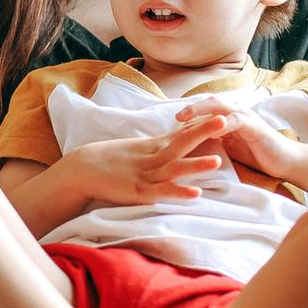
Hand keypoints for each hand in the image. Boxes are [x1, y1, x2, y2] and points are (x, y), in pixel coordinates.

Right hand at [72, 115, 227, 205]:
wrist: (81, 169)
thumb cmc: (108, 160)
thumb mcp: (137, 150)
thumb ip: (157, 147)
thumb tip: (175, 142)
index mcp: (153, 146)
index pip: (181, 132)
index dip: (201, 124)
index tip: (222, 114)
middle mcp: (153, 158)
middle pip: (182, 142)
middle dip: (203, 131)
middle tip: (225, 119)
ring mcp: (146, 174)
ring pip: (176, 168)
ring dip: (196, 165)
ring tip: (218, 161)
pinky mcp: (139, 191)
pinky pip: (162, 192)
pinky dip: (178, 192)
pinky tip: (196, 193)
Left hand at [175, 98, 297, 180]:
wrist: (285, 161)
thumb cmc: (256, 154)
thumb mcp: (230, 146)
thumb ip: (214, 139)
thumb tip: (189, 143)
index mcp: (230, 115)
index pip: (206, 108)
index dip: (189, 113)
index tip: (171, 121)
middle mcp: (237, 112)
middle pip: (210, 102)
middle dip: (191, 108)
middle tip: (175, 117)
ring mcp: (246, 117)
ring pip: (220, 107)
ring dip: (201, 111)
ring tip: (184, 119)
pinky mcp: (255, 126)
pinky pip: (236, 120)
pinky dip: (223, 124)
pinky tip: (211, 130)